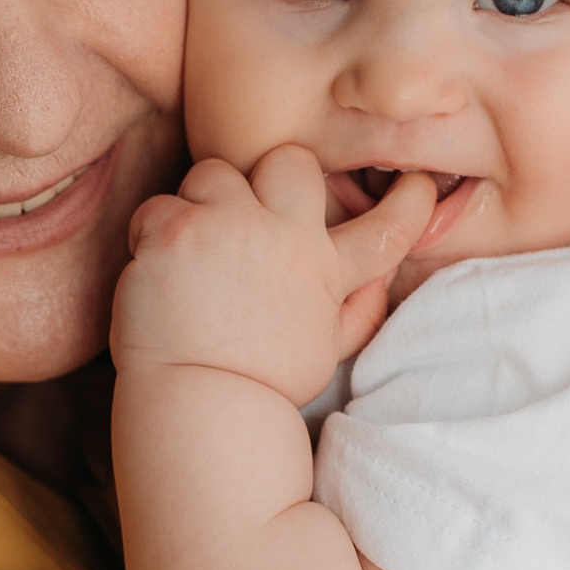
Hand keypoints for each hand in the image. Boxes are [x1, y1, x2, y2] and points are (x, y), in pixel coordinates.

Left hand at [111, 146, 434, 404]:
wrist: (198, 406)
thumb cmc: (259, 381)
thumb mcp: (323, 350)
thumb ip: (358, 309)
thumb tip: (386, 277)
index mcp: (326, 270)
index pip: (386, 228)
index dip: (410, 203)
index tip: (418, 185)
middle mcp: (285, 239)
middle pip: (291, 163)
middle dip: (268, 177)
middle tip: (245, 216)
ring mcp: (229, 227)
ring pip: (214, 172)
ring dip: (202, 205)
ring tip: (193, 254)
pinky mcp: (176, 231)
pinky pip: (159, 204)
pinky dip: (152, 234)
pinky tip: (157, 272)